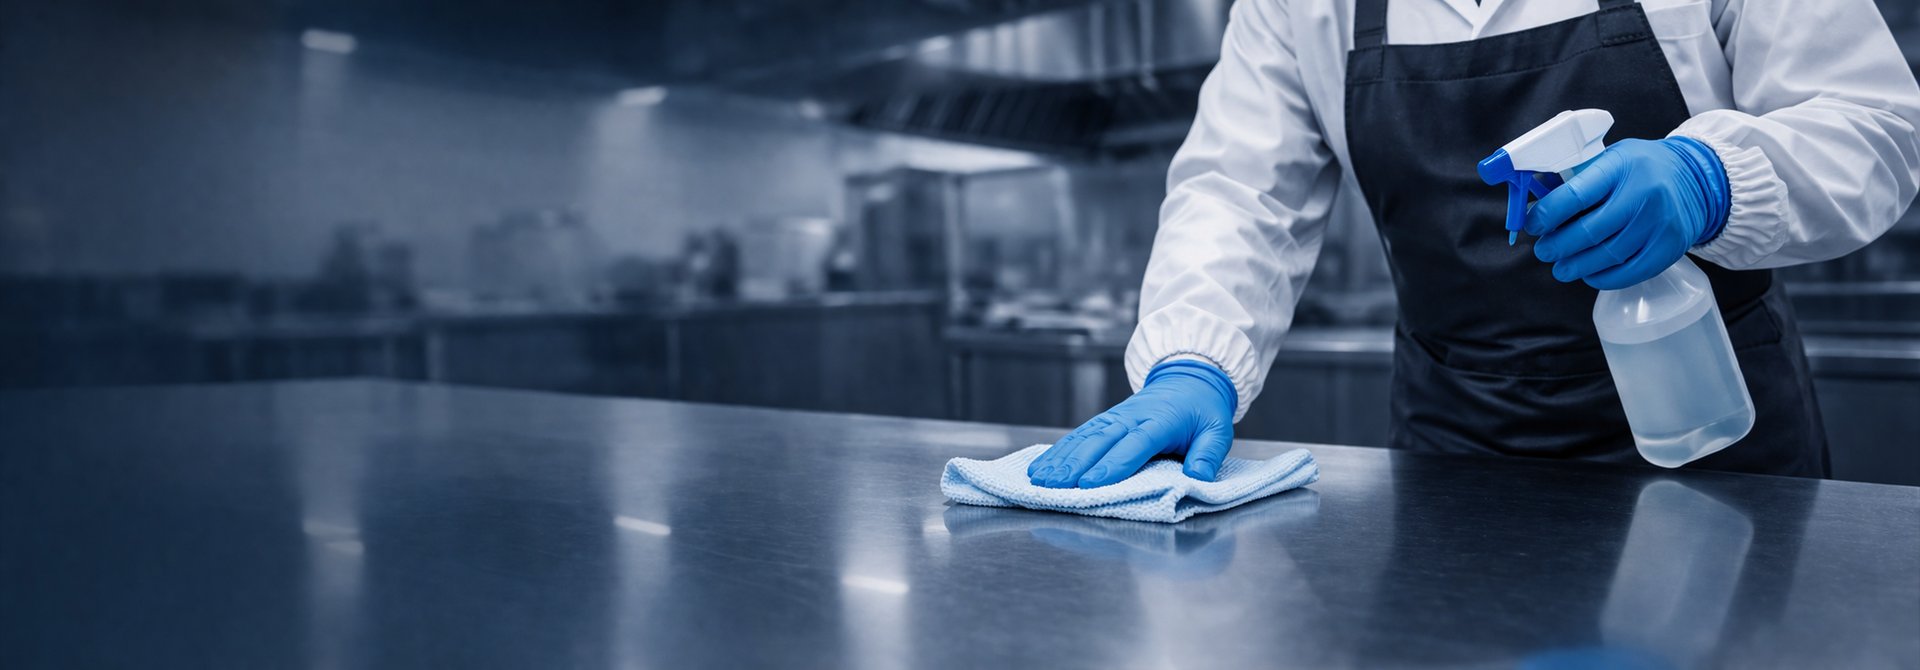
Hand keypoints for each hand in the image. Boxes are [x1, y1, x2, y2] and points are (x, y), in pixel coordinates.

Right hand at [1026, 360, 1236, 488]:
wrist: (1189, 379)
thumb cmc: (1202, 411)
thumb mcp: (1218, 431)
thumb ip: (1207, 455)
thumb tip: (1197, 477)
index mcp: (1160, 421)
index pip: (1135, 444)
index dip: (1112, 464)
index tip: (1090, 483)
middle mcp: (1132, 417)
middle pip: (1100, 441)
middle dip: (1074, 464)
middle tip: (1054, 486)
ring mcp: (1115, 417)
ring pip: (1083, 437)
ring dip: (1060, 458)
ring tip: (1039, 479)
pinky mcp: (1105, 420)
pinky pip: (1079, 435)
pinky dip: (1058, 450)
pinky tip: (1042, 465)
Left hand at [1523, 137, 1729, 289]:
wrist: (1696, 178)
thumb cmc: (1642, 169)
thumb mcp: (1611, 158)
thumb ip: (1577, 178)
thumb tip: (1536, 205)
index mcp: (1622, 166)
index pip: (1575, 195)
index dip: (1547, 216)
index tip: (1534, 225)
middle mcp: (1644, 194)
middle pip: (1589, 232)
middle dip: (1558, 246)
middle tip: (1544, 251)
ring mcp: (1659, 223)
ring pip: (1607, 256)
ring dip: (1576, 267)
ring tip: (1561, 268)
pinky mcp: (1670, 247)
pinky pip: (1629, 272)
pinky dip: (1603, 278)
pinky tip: (1589, 274)